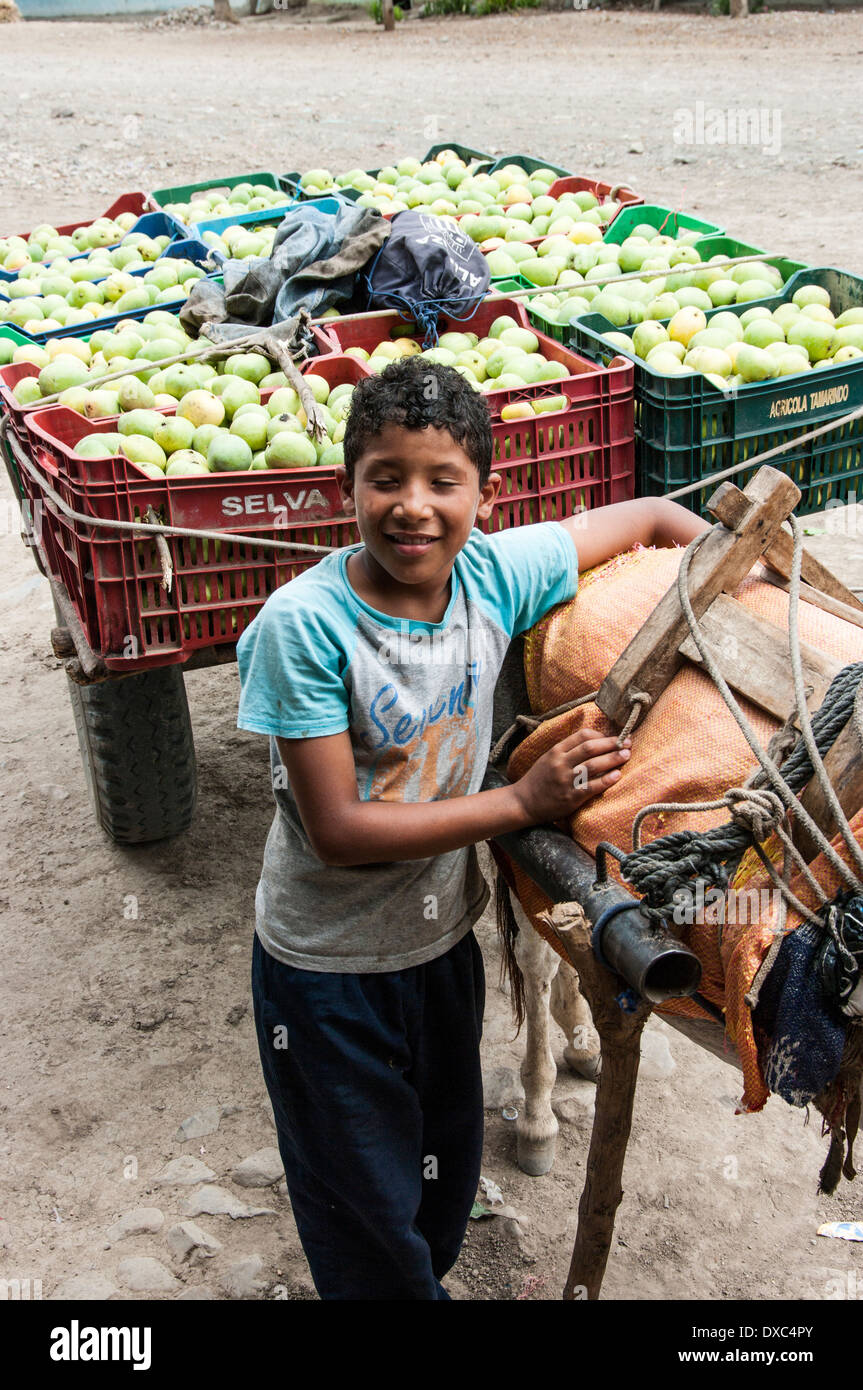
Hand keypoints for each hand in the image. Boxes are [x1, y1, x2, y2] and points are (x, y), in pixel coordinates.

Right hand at [512, 728, 630, 824]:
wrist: (523, 802)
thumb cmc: (539, 780)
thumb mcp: (549, 758)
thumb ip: (568, 750)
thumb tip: (594, 742)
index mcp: (556, 751)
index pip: (582, 736)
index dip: (601, 735)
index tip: (613, 737)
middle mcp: (561, 763)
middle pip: (590, 748)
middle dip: (612, 744)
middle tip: (627, 743)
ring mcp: (565, 780)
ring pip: (593, 765)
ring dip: (612, 759)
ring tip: (626, 755)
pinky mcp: (570, 797)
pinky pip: (591, 787)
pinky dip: (605, 780)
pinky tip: (617, 776)